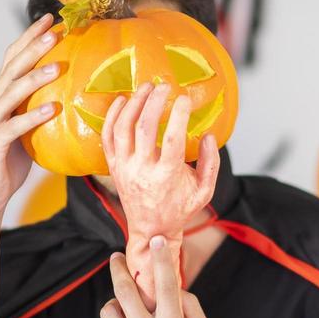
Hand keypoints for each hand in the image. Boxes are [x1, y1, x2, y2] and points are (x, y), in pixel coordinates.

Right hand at [0, 14, 62, 218]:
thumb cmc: (10, 164)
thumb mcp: (28, 131)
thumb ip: (40, 111)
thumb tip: (72, 98)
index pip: (13, 60)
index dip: (30, 38)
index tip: (50, 20)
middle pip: (12, 68)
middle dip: (34, 46)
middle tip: (56, 30)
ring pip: (12, 92)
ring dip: (35, 77)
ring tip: (58, 66)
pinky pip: (15, 127)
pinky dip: (33, 117)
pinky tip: (52, 109)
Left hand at [90, 242, 226, 317]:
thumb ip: (191, 309)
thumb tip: (174, 288)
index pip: (166, 284)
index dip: (161, 257)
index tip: (156, 240)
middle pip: (125, 292)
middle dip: (119, 268)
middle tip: (117, 259)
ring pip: (108, 312)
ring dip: (116, 305)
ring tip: (126, 311)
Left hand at [101, 83, 218, 302]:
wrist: (150, 231)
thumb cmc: (179, 209)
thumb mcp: (204, 192)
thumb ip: (211, 163)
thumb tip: (209, 136)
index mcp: (166, 176)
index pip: (172, 139)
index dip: (179, 115)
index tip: (185, 99)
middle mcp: (142, 170)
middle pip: (145, 128)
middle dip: (155, 102)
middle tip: (164, 86)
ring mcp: (124, 168)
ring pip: (123, 128)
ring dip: (134, 103)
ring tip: (145, 87)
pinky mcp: (113, 167)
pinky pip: (107, 137)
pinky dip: (112, 116)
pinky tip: (122, 101)